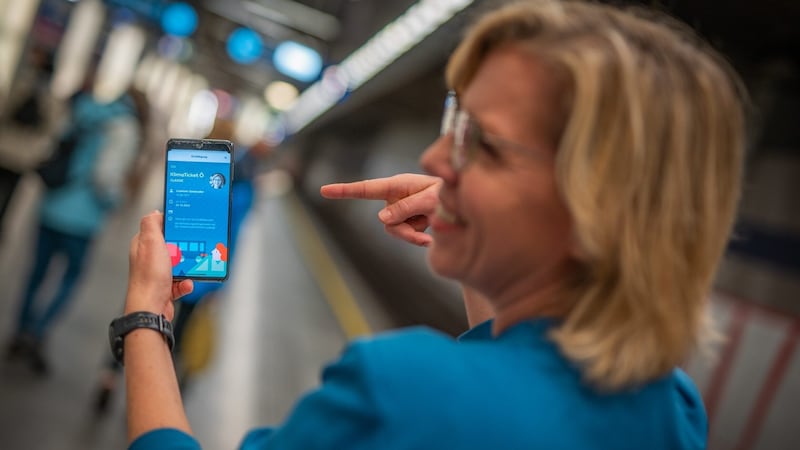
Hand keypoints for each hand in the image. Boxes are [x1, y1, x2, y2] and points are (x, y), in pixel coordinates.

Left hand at [124, 211, 192, 319]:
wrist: (151, 308)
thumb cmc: (149, 278)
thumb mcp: (151, 243)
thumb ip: (151, 223)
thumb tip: (154, 212)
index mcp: (143, 245)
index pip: (158, 227)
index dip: (172, 225)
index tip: (185, 223)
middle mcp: (149, 258)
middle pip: (173, 245)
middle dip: (184, 248)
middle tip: (191, 247)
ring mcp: (158, 273)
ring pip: (180, 263)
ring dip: (188, 267)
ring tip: (191, 267)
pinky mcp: (166, 287)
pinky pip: (182, 281)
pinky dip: (186, 283)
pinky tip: (186, 284)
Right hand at [320, 174, 441, 245]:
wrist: (465, 205)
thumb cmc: (450, 195)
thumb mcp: (431, 200)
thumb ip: (406, 208)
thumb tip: (380, 218)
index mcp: (398, 185)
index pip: (366, 189)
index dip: (344, 191)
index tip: (324, 191)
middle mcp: (396, 197)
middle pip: (386, 221)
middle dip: (404, 230)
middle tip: (426, 232)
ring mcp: (402, 209)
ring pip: (395, 231)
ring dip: (414, 234)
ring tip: (433, 225)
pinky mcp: (409, 220)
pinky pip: (406, 235)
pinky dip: (419, 237)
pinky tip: (432, 235)